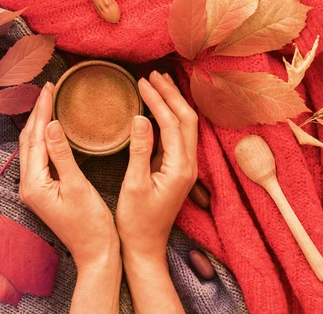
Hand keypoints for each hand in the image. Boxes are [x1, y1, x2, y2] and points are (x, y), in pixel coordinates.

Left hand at [19, 82, 120, 313]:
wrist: (96, 253)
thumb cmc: (91, 224)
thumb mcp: (78, 186)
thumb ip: (63, 155)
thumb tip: (52, 124)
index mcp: (33, 184)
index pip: (35, 138)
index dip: (42, 111)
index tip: (50, 88)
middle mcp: (27, 185)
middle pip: (29, 140)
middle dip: (38, 112)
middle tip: (49, 88)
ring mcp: (34, 189)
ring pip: (32, 147)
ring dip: (39, 123)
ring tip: (49, 100)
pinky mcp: (43, 190)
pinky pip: (39, 156)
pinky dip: (44, 138)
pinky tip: (52, 128)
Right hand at [116, 71, 197, 313]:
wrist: (144, 247)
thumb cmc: (136, 221)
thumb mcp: (134, 184)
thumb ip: (139, 149)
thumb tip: (140, 117)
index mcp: (180, 168)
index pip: (172, 123)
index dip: (158, 100)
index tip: (142, 82)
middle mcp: (189, 165)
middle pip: (187, 119)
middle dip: (171, 94)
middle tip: (154, 75)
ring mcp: (186, 167)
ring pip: (186, 126)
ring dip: (174, 103)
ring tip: (158, 83)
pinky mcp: (178, 170)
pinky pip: (179, 135)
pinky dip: (170, 117)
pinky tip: (158, 109)